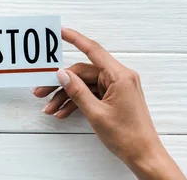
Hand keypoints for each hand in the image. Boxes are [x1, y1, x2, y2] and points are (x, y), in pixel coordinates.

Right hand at [33, 28, 185, 179]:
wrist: (144, 155)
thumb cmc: (128, 136)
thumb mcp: (96, 113)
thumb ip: (77, 91)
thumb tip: (62, 74)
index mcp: (120, 76)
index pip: (93, 50)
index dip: (75, 39)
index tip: (61, 31)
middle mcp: (120, 77)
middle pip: (84, 72)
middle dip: (62, 82)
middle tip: (42, 91)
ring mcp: (118, 87)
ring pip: (86, 84)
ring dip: (67, 95)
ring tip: (51, 108)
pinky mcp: (115, 96)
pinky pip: (92, 93)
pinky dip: (78, 101)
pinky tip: (64, 111)